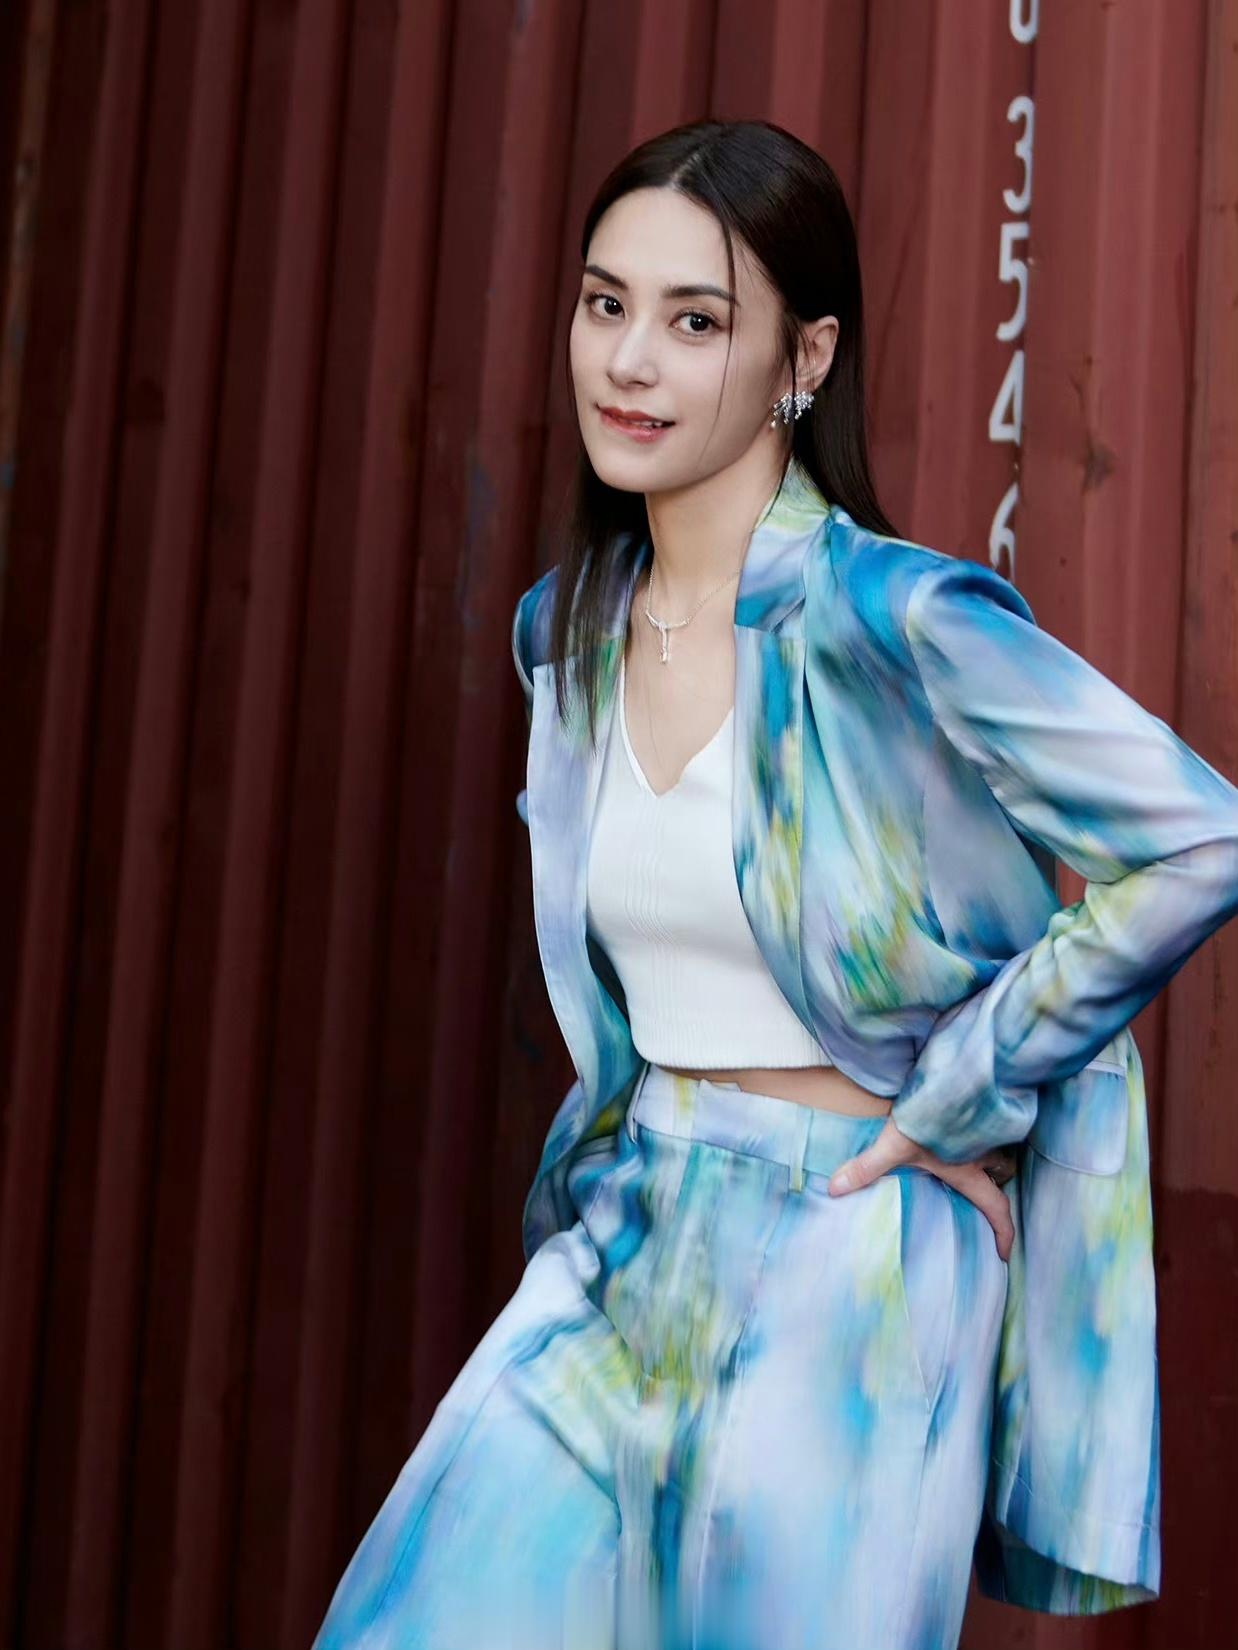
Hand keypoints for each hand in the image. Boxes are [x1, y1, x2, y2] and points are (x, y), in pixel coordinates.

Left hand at [827, 1116, 1017, 1261]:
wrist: (947, 1076)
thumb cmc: (926, 1116)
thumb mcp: (894, 1145)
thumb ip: (866, 1168)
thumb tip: (835, 1189)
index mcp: (968, 1170)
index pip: (995, 1207)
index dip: (1003, 1232)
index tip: (1004, 1252)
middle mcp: (984, 1152)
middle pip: (1003, 1174)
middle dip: (997, 1182)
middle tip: (982, 1188)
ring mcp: (985, 1129)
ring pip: (999, 1149)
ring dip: (990, 1156)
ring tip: (973, 1159)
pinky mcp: (981, 1108)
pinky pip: (991, 1127)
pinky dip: (983, 1132)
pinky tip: (963, 1127)